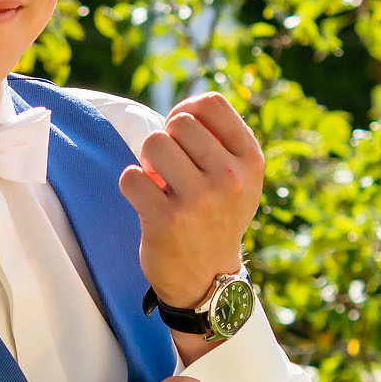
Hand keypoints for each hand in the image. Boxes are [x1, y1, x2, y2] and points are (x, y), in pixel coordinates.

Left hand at [119, 92, 263, 308]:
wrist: (208, 277)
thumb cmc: (217, 215)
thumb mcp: (239, 177)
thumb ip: (221, 140)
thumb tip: (184, 108)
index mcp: (250, 160)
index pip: (210, 104)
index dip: (187, 111)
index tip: (182, 135)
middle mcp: (230, 178)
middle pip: (178, 122)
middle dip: (166, 141)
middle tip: (171, 169)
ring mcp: (199, 200)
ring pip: (153, 144)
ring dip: (148, 162)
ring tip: (160, 184)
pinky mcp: (166, 220)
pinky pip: (131, 176)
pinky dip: (132, 186)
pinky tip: (148, 203)